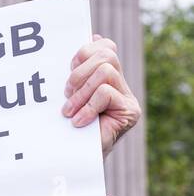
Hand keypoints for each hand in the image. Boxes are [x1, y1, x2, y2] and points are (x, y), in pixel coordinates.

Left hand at [62, 34, 140, 157]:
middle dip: (80, 72)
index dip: (86, 51)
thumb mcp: (70, 95)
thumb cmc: (69, 129)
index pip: (106, 47)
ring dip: (81, 91)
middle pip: (106, 55)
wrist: (75, 161)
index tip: (69, 68)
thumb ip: (78, 71)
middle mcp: (121, 84)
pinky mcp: (130, 112)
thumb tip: (92, 35)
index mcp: (107, 76)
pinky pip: (105, 92)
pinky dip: (87, 107)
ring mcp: (128, 98)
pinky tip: (79, 122)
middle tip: (66, 94)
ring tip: (69, 111)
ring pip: (105, 71)